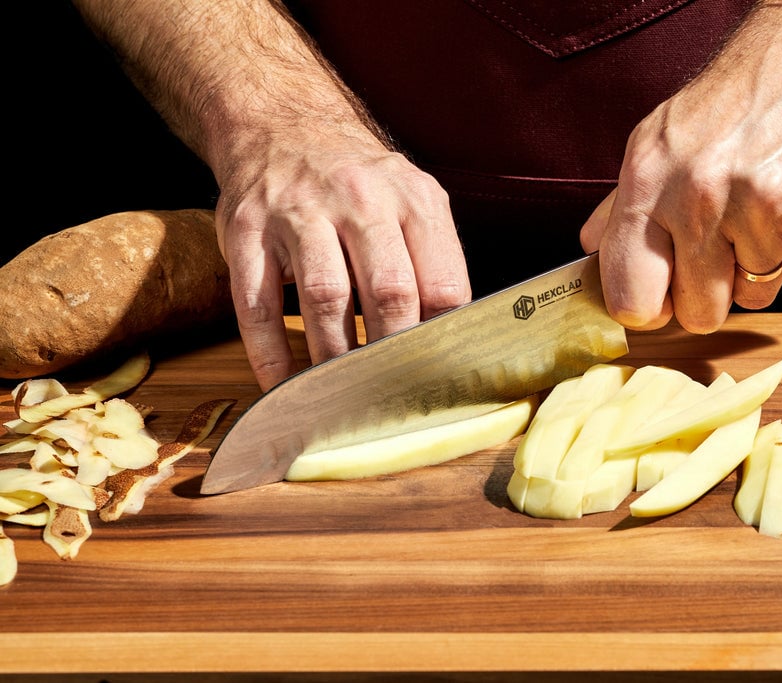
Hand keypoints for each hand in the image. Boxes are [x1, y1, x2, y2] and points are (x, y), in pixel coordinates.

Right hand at [216, 129, 470, 390]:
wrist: (282, 124)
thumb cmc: (359, 183)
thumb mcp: (412, 200)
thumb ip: (433, 259)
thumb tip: (452, 340)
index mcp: (413, 199)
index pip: (442, 283)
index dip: (443, 339)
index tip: (439, 377)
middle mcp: (358, 199)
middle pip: (389, 291)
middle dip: (394, 354)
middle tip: (394, 396)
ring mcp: (298, 213)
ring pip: (325, 298)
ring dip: (336, 357)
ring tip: (344, 396)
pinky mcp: (247, 231)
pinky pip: (257, 303)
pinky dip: (270, 352)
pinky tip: (283, 385)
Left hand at [581, 3, 781, 333]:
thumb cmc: (726, 103)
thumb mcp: (655, 143)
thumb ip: (621, 206)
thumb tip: (590, 249)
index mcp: (648, 184)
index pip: (631, 297)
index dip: (649, 309)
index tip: (663, 298)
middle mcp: (697, 197)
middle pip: (699, 314)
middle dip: (711, 295)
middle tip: (720, 255)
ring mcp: (759, 204)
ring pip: (756, 295)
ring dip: (759, 266)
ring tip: (759, 213)